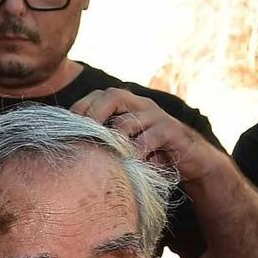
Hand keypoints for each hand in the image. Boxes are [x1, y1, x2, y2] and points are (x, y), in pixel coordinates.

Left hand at [71, 88, 226, 189]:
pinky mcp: (172, 131)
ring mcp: (157, 116)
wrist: (191, 161)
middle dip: (94, 114)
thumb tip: (69, 149)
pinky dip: (139, 149)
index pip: (98, 96)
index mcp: (126, 106)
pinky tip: (130, 162)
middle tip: (84, 136)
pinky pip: (152, 136)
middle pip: (113, 96)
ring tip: (105, 154)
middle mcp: (141, 106)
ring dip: (114, 138)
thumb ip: (105, 142)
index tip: (66, 128)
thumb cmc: (150, 155)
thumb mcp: (125, 146)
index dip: (81, 108)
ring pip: (129, 119)